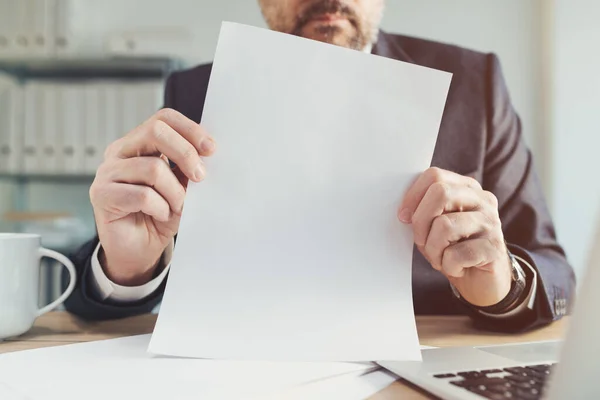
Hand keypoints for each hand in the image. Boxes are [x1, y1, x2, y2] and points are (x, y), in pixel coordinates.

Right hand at [90, 108, 215, 285]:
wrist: (138, 249)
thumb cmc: (160, 215)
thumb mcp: (181, 187)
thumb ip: (188, 168)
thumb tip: (207, 153)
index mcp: (138, 143)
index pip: (163, 119)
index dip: (190, 129)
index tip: (211, 149)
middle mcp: (120, 152)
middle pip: (155, 132)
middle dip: (186, 154)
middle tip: (200, 177)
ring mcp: (107, 172)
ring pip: (153, 168)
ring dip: (175, 192)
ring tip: (176, 207)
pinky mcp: (102, 194)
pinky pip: (143, 195)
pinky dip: (161, 208)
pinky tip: (160, 215)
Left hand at [398, 167, 511, 306]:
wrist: (481, 280)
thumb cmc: (452, 249)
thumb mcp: (433, 226)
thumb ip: (422, 211)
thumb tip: (404, 212)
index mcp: (466, 188)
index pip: (435, 175)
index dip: (413, 196)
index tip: (403, 216)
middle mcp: (482, 200)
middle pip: (440, 193)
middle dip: (421, 221)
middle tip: (421, 241)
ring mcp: (491, 223)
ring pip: (445, 225)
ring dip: (433, 249)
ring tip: (439, 258)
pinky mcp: (494, 248)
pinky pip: (456, 254)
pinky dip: (447, 266)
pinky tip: (455, 267)